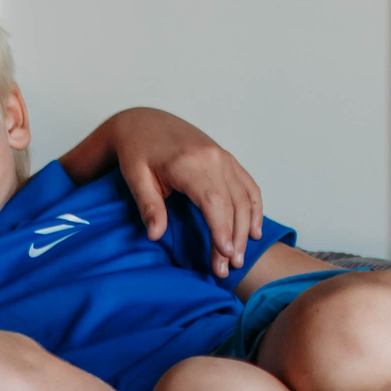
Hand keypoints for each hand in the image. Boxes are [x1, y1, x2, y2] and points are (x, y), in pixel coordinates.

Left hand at [108, 108, 263, 278]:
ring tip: (239, 258)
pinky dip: (255, 208)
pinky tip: (253, 231)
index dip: (222, 230)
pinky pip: (248, 185)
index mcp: (188, 163)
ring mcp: (223, 157)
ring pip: (245, 197)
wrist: (144, 121)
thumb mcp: (134, 177)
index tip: (225, 254)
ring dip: (246, 229)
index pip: (214, 202)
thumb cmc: (137, 150)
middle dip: (233, 239)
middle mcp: (212, 158)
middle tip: (227, 269)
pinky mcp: (227, 158)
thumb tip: (155, 235)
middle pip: (233, 204)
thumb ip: (148, 206)